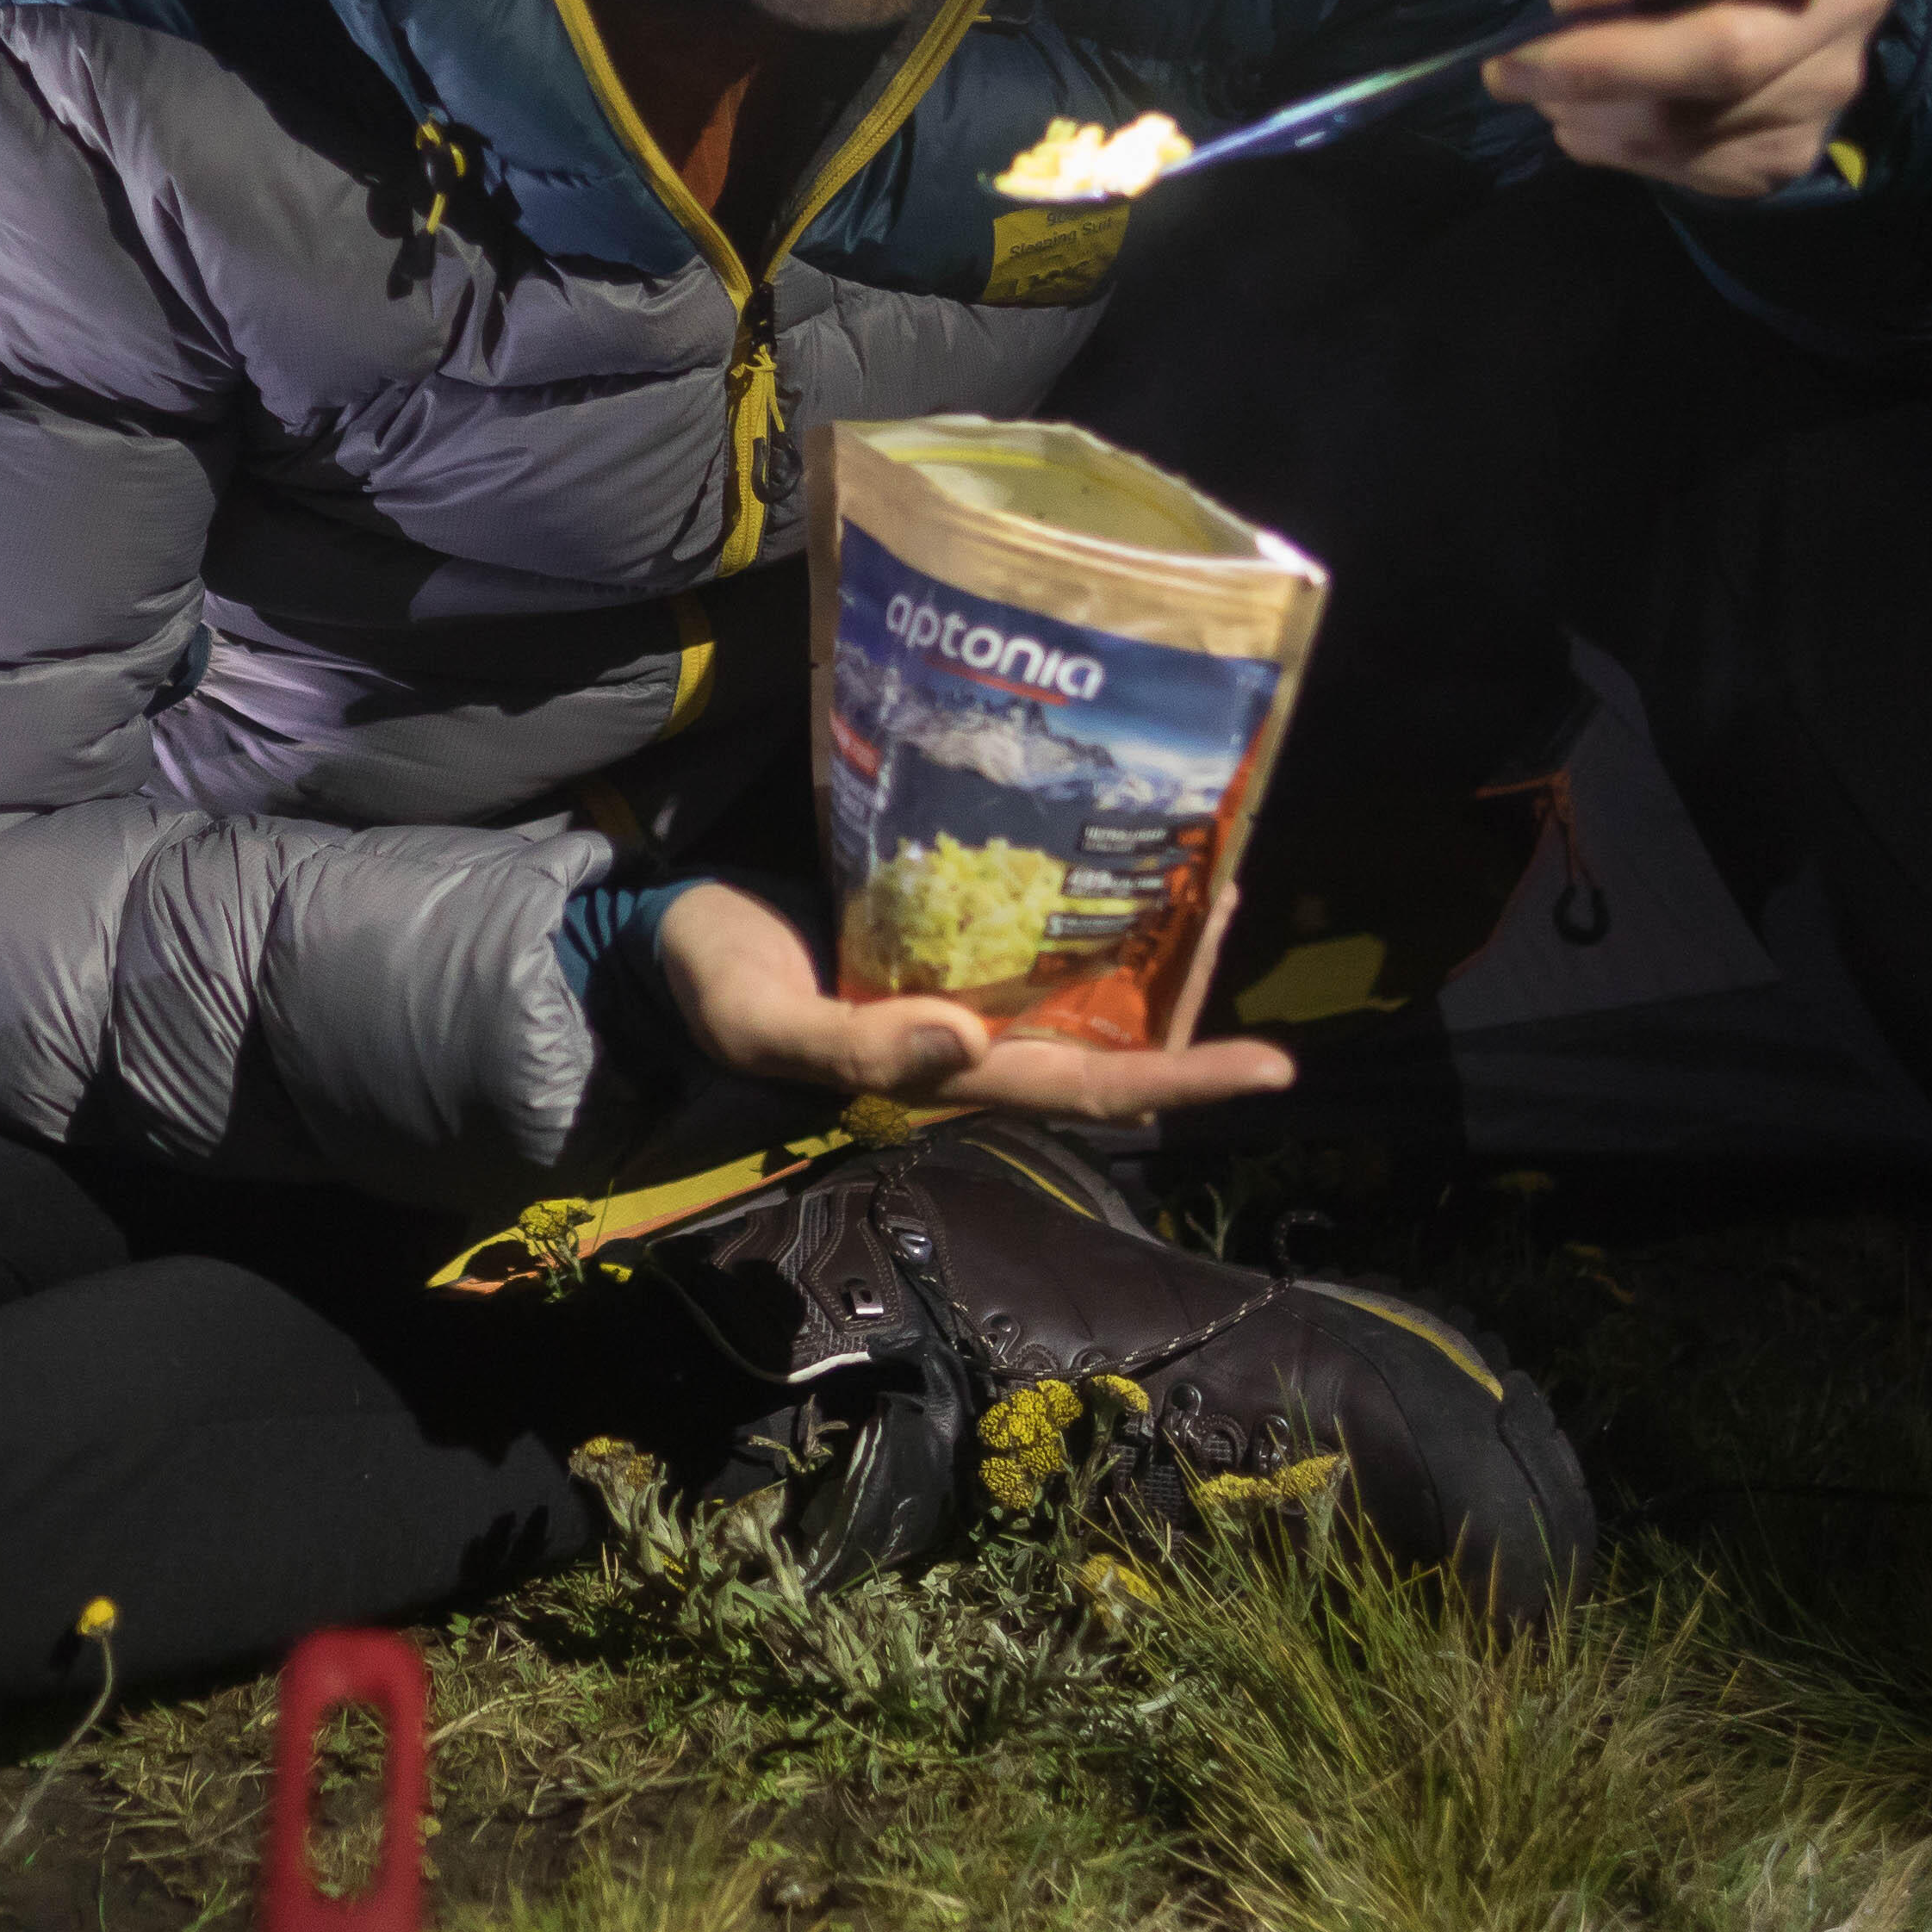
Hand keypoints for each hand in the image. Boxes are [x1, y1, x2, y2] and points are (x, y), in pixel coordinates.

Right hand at [650, 882, 1293, 1123]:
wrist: (657, 940)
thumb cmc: (711, 988)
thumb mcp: (767, 1026)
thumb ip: (857, 1046)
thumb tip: (968, 1042)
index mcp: (949, 1072)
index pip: (1088, 1087)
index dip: (1182, 1080)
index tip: (1274, 1066)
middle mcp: (973, 1035)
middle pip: (1110, 1039)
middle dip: (1192, 1006)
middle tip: (1251, 912)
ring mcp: (957, 985)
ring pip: (1079, 980)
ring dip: (1152, 941)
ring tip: (1219, 873)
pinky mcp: (932, 930)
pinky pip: (1027, 922)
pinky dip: (1081, 895)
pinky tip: (1120, 844)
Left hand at [1483, 0, 1894, 199]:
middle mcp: (1852, 4)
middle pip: (1738, 52)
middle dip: (1608, 63)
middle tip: (1513, 63)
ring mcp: (1826, 90)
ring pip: (1700, 122)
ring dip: (1595, 110)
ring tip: (1538, 83)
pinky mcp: (1784, 155)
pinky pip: (1691, 166)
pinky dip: (1613, 145)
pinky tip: (1582, 114)